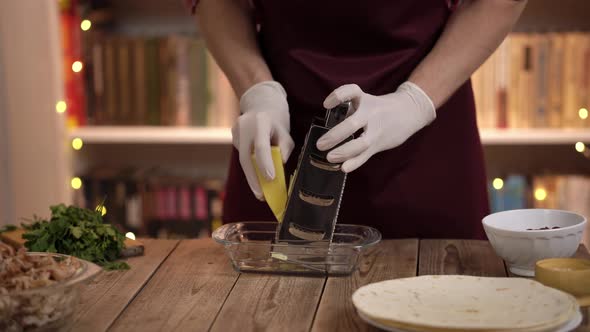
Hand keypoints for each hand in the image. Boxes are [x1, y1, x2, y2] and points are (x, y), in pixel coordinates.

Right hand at [232, 80, 294, 199]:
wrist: (260, 102)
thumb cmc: (276, 120)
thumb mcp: (285, 132)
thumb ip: (284, 148)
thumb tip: (280, 165)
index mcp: (260, 122)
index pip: (261, 146)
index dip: (265, 164)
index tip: (271, 179)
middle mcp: (244, 126)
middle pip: (246, 157)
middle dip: (253, 178)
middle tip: (261, 195)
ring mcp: (236, 131)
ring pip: (243, 158)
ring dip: (251, 176)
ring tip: (260, 191)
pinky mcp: (233, 136)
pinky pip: (242, 154)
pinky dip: (250, 166)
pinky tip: (256, 172)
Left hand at [316, 81, 435, 172]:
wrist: (410, 112)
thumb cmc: (380, 108)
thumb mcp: (366, 103)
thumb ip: (348, 112)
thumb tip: (326, 128)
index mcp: (365, 100)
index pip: (351, 92)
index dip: (338, 96)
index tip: (326, 105)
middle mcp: (371, 114)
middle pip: (352, 124)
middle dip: (335, 135)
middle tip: (320, 144)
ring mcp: (376, 130)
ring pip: (361, 143)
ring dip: (344, 152)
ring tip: (329, 157)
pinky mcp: (379, 143)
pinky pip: (366, 155)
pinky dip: (355, 162)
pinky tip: (344, 168)